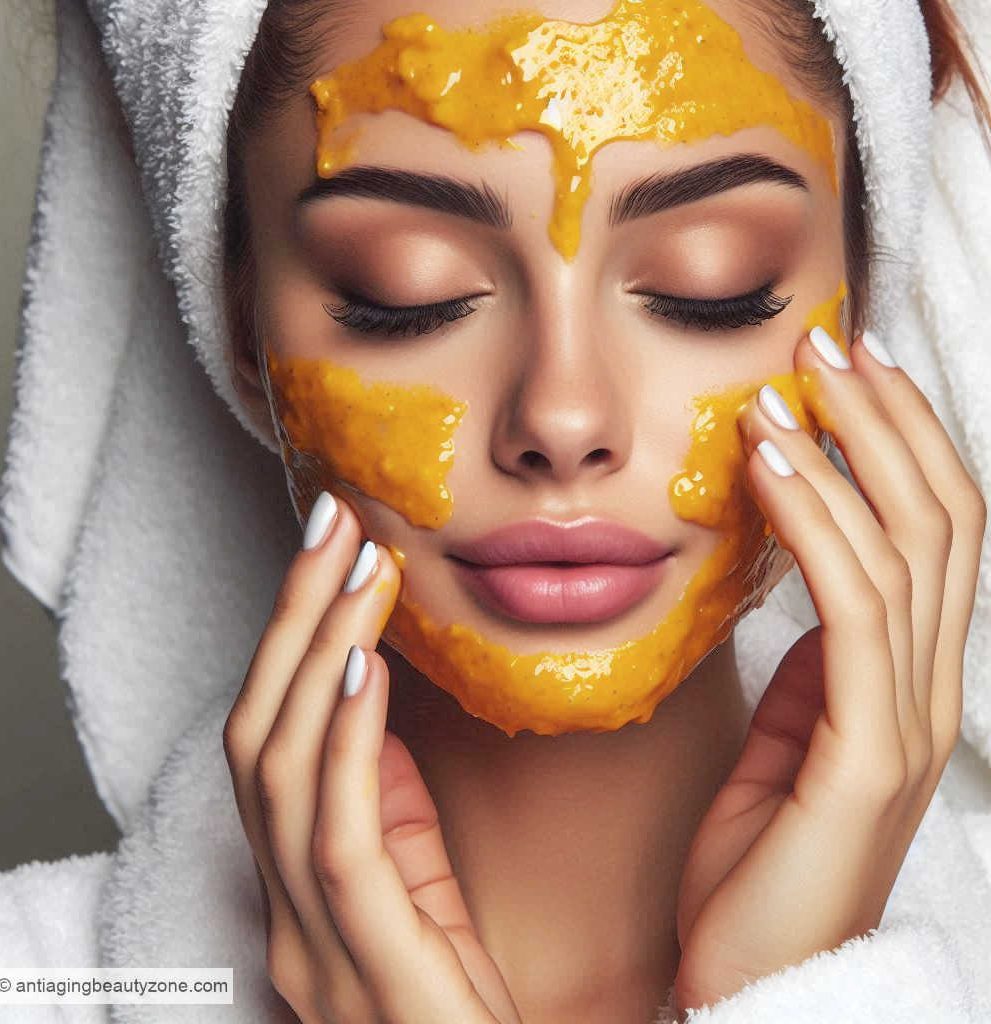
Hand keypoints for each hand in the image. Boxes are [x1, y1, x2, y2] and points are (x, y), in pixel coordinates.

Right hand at [222, 495, 521, 1023]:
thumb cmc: (457, 1008)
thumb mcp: (416, 895)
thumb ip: (388, 814)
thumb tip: (370, 714)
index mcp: (296, 887)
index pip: (268, 740)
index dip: (289, 638)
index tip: (332, 551)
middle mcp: (283, 911)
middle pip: (258, 734)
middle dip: (291, 618)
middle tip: (333, 523)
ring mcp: (312, 945)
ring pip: (282, 770)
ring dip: (315, 652)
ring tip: (358, 568)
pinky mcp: (364, 969)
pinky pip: (339, 836)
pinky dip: (343, 742)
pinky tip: (360, 666)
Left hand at [673, 328, 986, 1013]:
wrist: (753, 977)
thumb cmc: (762, 861)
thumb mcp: (788, 742)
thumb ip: (812, 670)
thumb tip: (808, 591)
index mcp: (908, 682)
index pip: (931, 533)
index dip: (898, 443)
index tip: (843, 373)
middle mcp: (929, 690)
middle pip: (940, 519)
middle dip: (886, 421)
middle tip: (826, 342)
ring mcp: (910, 721)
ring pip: (909, 550)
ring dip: (847, 453)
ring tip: (789, 384)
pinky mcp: (869, 754)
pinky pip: (854, 612)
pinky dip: (816, 525)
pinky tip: (772, 469)